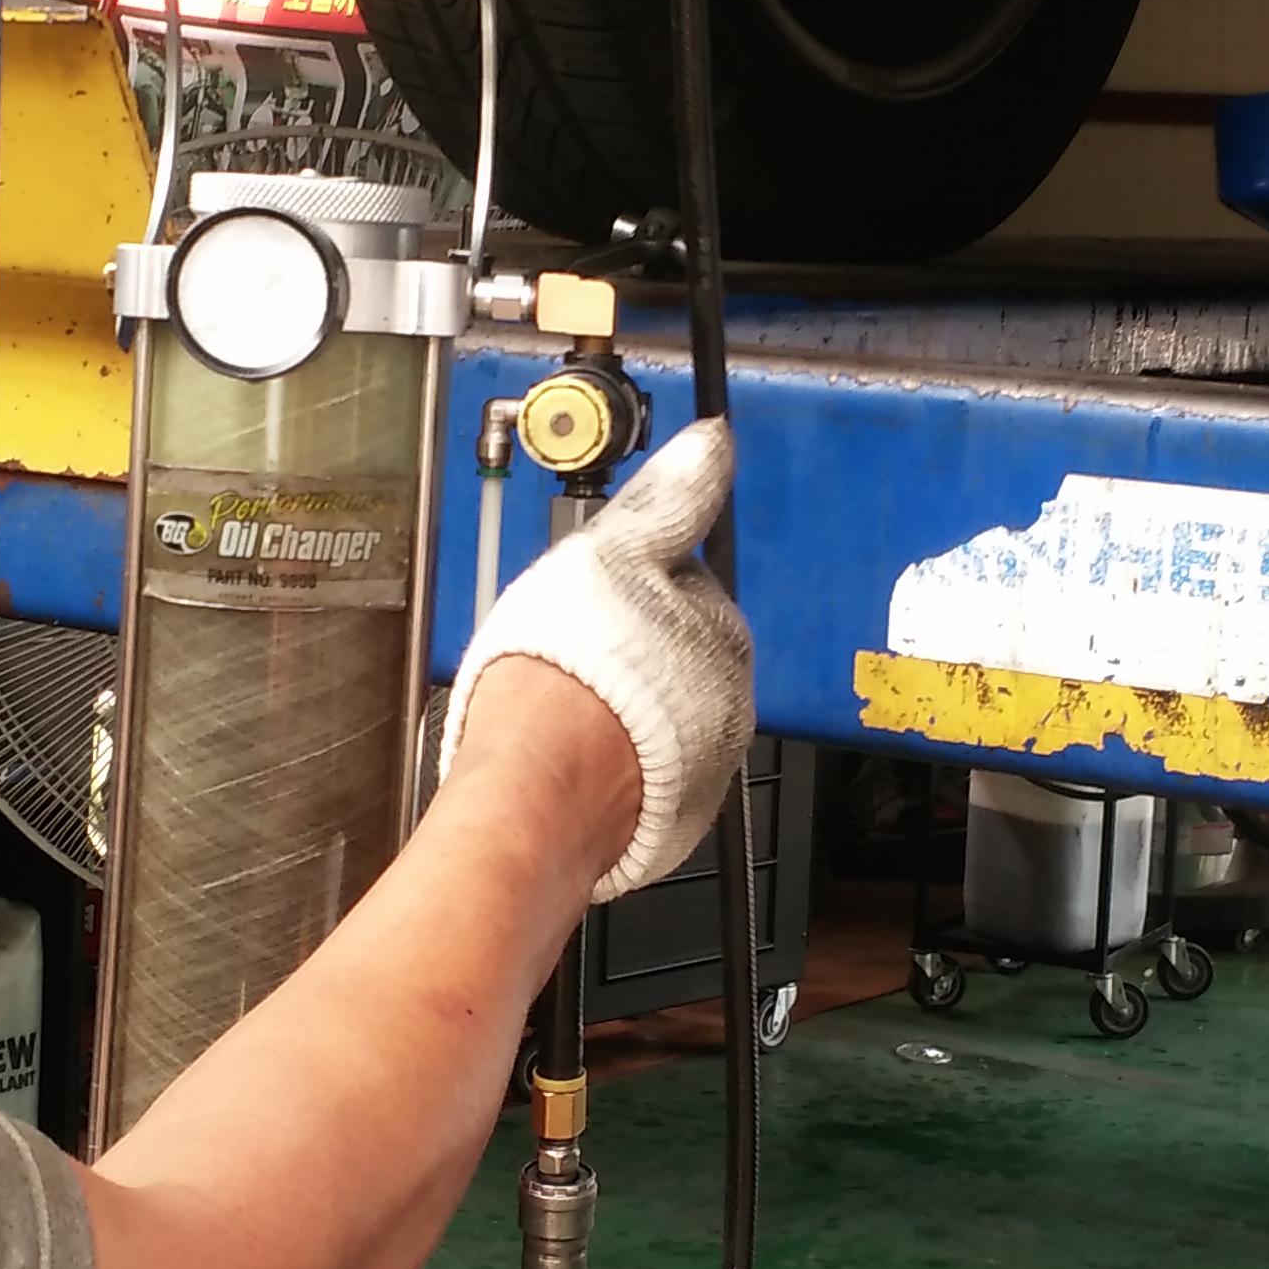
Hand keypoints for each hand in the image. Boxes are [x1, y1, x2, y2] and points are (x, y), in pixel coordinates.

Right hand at [443, 416, 753, 900]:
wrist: (541, 784)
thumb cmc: (570, 670)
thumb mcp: (612, 552)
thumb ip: (668, 500)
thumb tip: (712, 444)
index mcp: (721, 633)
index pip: (687, 590)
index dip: (634, 586)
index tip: (597, 596)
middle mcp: (728, 705)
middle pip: (679, 660)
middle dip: (636, 654)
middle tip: (577, 654)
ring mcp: (704, 769)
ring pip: (664, 723)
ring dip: (628, 714)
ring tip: (569, 711)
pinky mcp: (671, 823)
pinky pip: (646, 783)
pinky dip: (617, 772)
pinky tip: (575, 758)